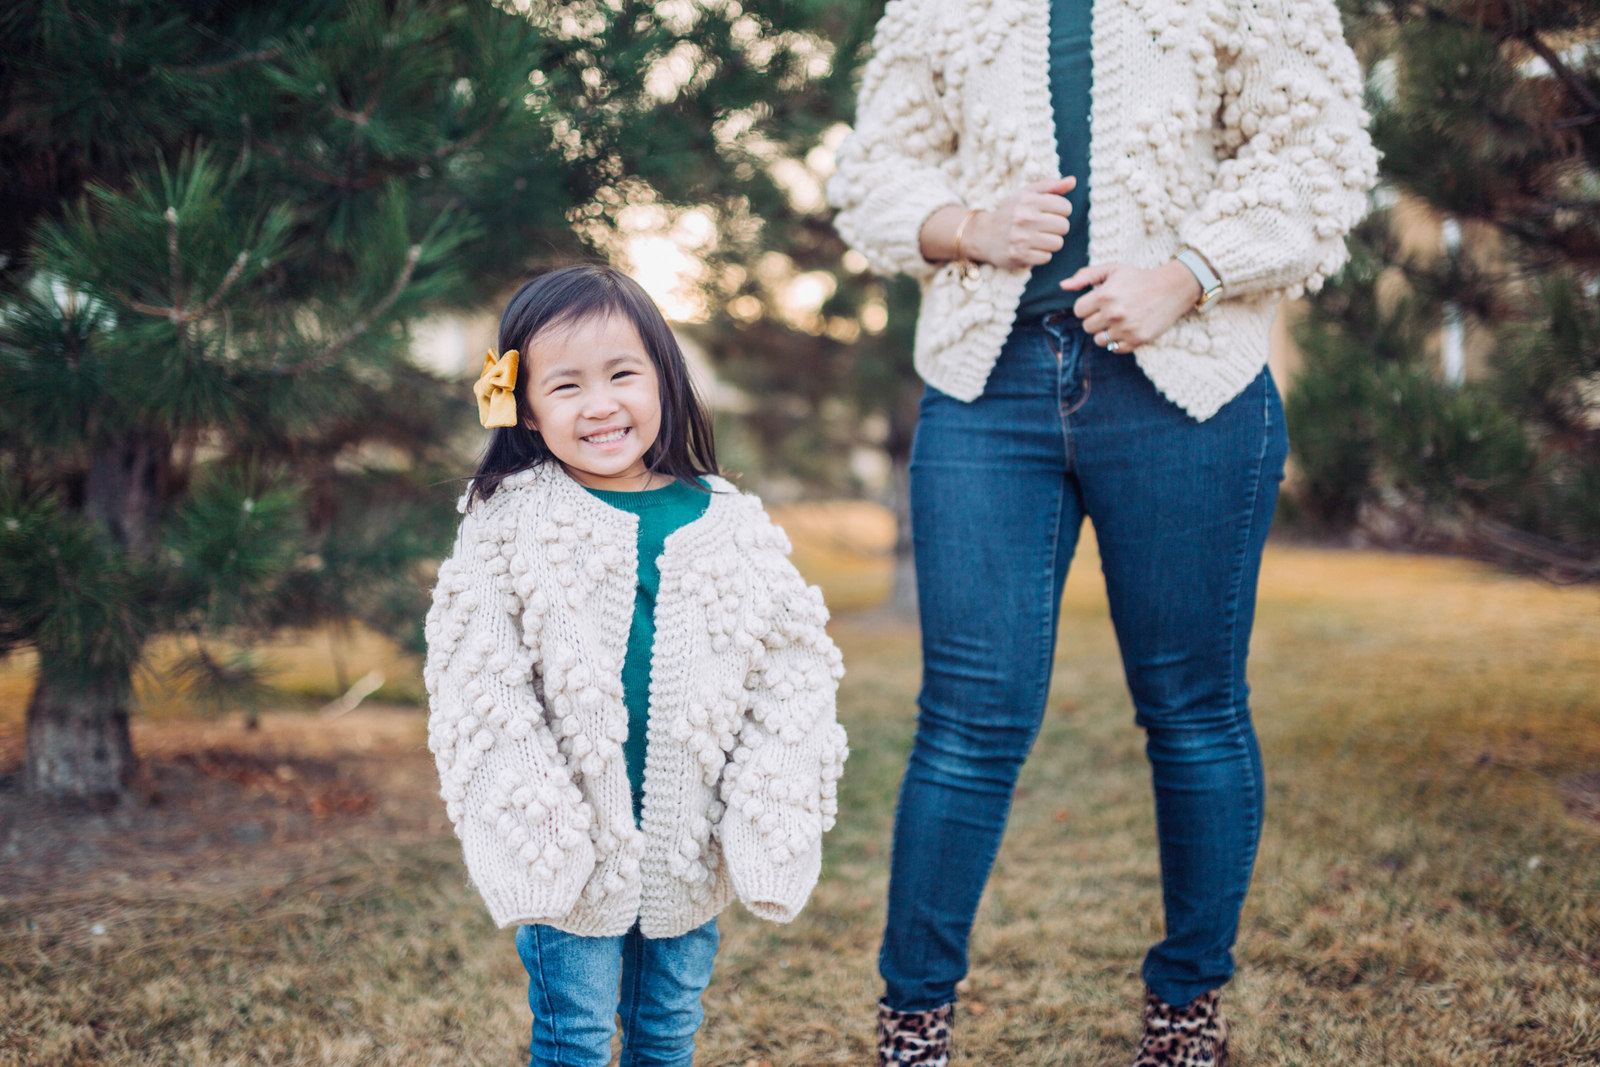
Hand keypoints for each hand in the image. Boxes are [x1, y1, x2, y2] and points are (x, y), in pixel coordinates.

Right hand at [918, 177, 1076, 268]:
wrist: (982, 235)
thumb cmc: (1009, 212)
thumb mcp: (1026, 194)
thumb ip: (1050, 186)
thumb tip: (1073, 181)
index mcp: (1029, 200)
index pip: (1065, 208)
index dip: (1060, 212)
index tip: (1049, 214)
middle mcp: (1025, 218)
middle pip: (1064, 226)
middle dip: (1056, 228)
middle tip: (1043, 228)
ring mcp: (1021, 238)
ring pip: (1057, 243)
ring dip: (1050, 242)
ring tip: (1037, 238)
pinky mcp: (1019, 255)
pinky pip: (1046, 257)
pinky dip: (1041, 255)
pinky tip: (1030, 249)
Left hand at [1061, 260, 1202, 352]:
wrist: (1172, 288)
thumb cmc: (1138, 278)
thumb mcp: (1112, 270)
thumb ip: (1086, 276)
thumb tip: (1062, 286)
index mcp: (1104, 295)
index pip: (1078, 311)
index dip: (1087, 306)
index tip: (1099, 301)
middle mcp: (1114, 313)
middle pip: (1087, 327)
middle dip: (1096, 318)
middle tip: (1111, 310)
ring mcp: (1125, 329)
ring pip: (1099, 340)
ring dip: (1106, 331)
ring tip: (1119, 319)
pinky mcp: (1137, 340)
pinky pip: (1114, 349)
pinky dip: (1118, 341)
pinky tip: (1127, 328)